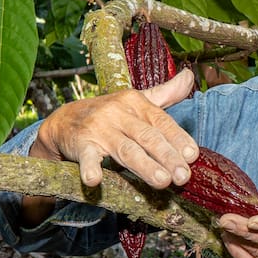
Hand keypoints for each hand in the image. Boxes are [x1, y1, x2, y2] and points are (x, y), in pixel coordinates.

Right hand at [32, 68, 198, 187]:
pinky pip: (86, 157)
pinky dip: (90, 168)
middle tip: (184, 176)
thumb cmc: (108, 115)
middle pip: (147, 136)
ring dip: (145, 166)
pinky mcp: (80, 144)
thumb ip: (165, 93)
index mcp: (135, 102)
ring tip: (162, 181)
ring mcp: (99, 129)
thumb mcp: (135, 102)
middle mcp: (119, 114)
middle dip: (168, 156)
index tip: (193, 155)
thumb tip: (190, 77)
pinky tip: (94, 180)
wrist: (63, 120)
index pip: (161, 122)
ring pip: (125, 150)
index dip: (178, 138)